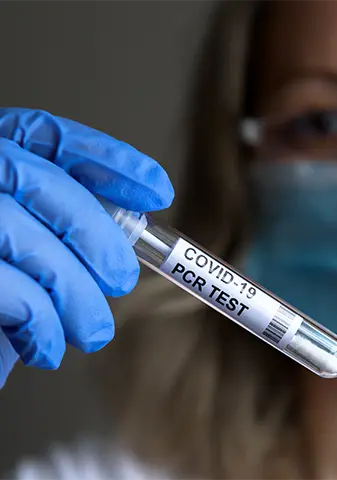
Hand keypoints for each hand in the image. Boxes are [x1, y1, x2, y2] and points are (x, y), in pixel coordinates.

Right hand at [0, 108, 173, 387]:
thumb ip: (59, 238)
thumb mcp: (27, 261)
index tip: (159, 193)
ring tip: (93, 330)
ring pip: (18, 232)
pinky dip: (38, 320)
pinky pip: (2, 286)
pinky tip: (47, 346)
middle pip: (37, 180)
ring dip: (72, 290)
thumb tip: (123, 246)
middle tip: (122, 281)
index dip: (108, 160)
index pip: (46, 137)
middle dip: (96, 233)